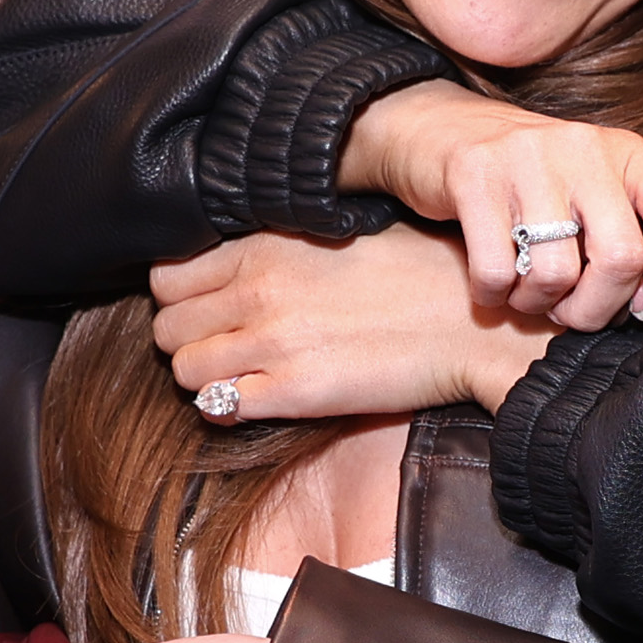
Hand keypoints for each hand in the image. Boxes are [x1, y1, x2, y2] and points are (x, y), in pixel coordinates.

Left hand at [151, 224, 550, 423]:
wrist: (476, 323)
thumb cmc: (424, 275)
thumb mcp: (341, 235)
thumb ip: (279, 246)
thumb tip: (239, 265)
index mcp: (265, 245)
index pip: (168, 274)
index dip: (181, 298)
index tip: (206, 310)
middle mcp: (257, 290)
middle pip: (166, 324)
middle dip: (187, 339)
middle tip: (224, 347)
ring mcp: (272, 342)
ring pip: (182, 368)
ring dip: (203, 376)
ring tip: (241, 374)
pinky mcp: (295, 392)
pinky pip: (218, 407)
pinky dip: (227, 407)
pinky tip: (261, 397)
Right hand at [337, 78, 642, 347]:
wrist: (439, 130)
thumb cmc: (528, 182)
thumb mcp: (588, 196)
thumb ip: (622, 243)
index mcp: (627, 153)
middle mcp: (585, 146)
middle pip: (621, 256)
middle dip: (596, 308)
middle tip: (569, 314)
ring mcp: (529, 155)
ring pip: (557, 272)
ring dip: (538, 305)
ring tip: (525, 294)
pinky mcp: (474, 173)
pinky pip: (497, 270)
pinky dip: (494, 296)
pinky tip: (491, 285)